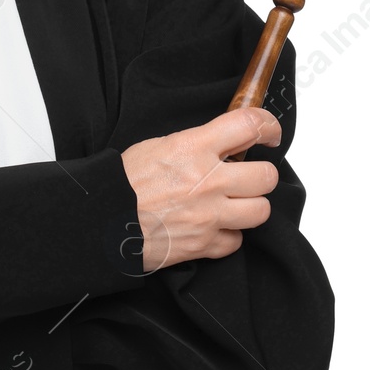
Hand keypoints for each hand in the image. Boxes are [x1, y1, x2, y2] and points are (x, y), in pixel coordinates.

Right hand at [119, 107, 280, 271]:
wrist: (101, 220)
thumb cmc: (122, 183)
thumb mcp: (157, 146)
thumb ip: (196, 143)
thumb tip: (224, 144)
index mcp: (193, 148)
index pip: (248, 125)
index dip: (266, 126)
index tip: (268, 133)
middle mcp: (207, 181)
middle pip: (266, 176)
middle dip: (259, 174)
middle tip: (247, 175)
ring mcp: (209, 215)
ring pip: (260, 211)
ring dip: (249, 206)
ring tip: (232, 203)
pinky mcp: (204, 244)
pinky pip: (236, 241)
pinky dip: (228, 235)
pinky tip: (213, 227)